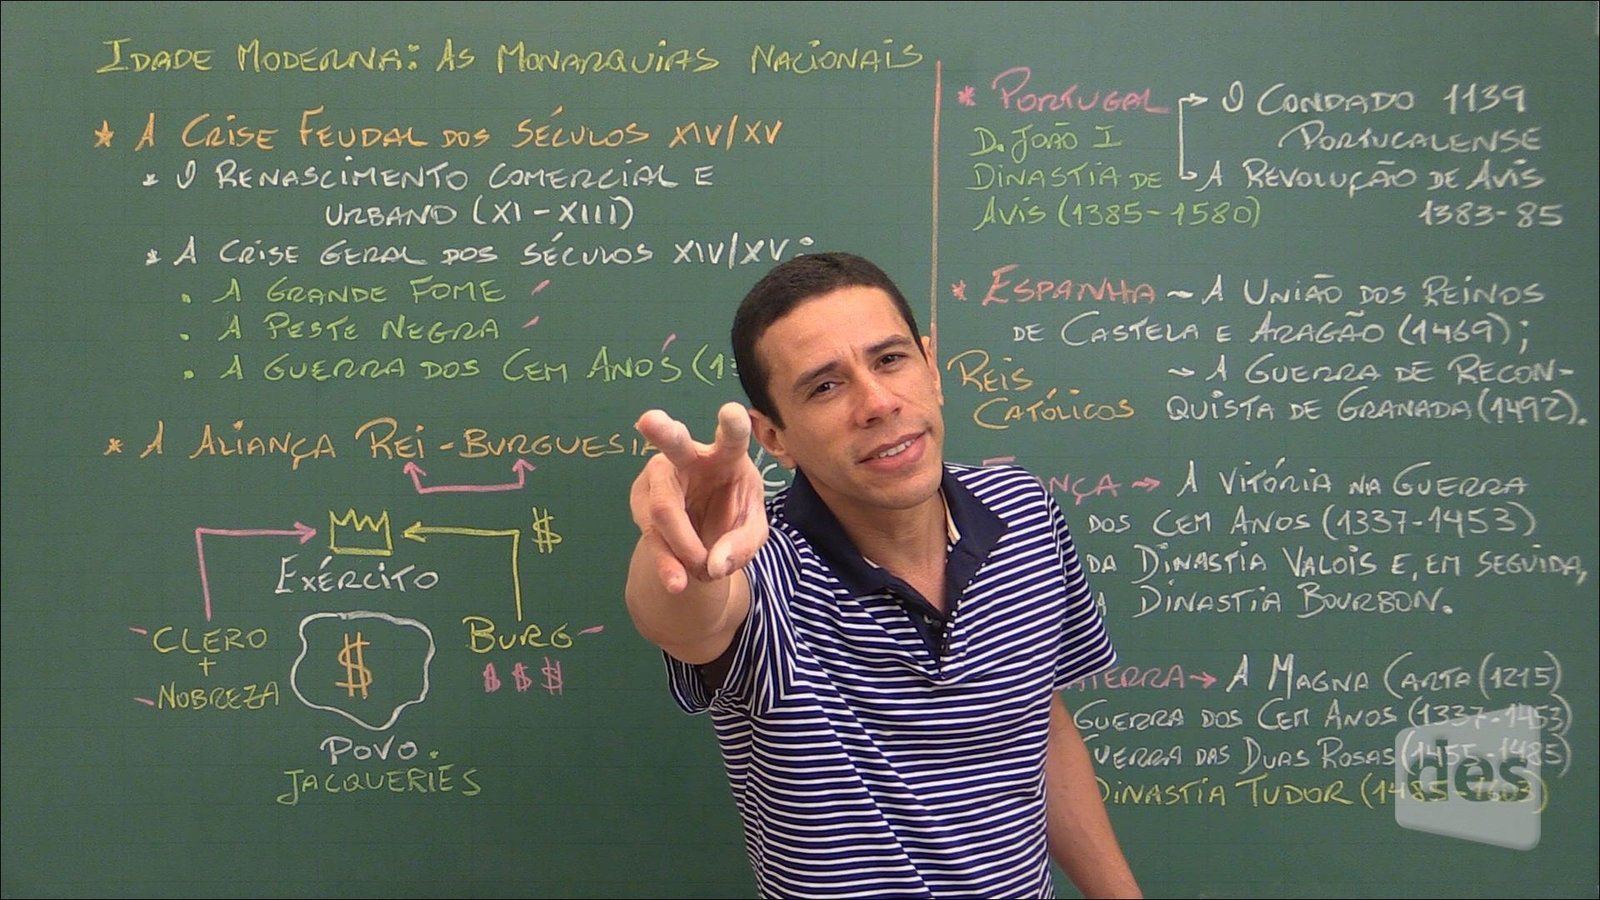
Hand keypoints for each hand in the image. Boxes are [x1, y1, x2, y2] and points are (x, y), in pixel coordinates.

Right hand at [630, 402, 767, 592]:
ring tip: (701, 570)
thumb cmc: (732, 515)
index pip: (732, 437)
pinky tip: (677, 581)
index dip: (732, 425)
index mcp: (727, 455)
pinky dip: (667, 562)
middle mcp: (690, 459)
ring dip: (683, 543)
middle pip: (675, 444)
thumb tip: (713, 565)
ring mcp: (661, 479)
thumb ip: (742, 545)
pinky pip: (652, 534)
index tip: (731, 410)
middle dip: (662, 431)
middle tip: (648, 420)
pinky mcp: (641, 503)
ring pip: (663, 507)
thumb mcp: (751, 532)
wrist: (702, 536)